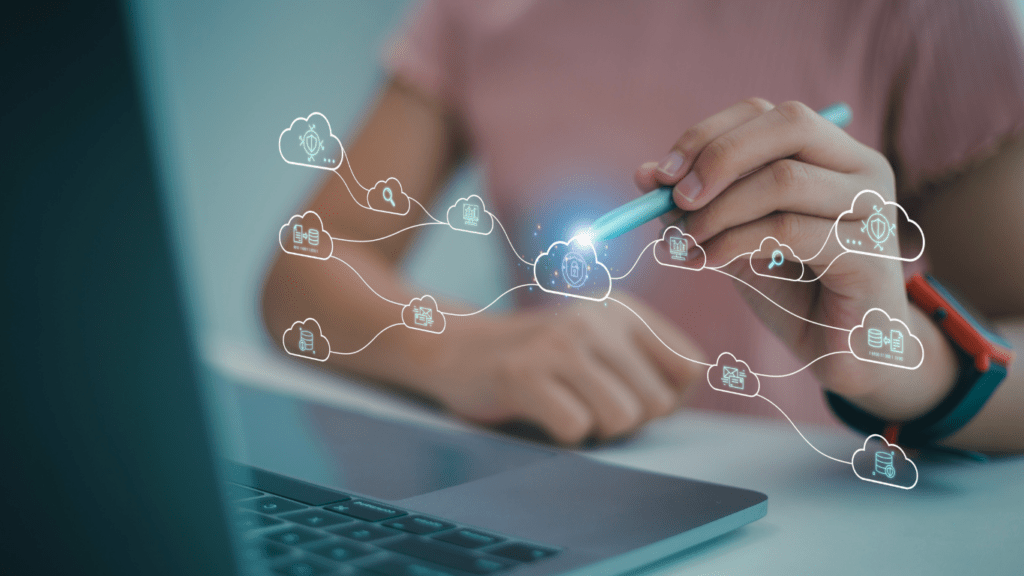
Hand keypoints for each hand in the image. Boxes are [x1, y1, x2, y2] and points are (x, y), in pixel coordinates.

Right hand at [416, 294, 705, 443]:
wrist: (457, 349)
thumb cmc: (540, 358)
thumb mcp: (598, 341)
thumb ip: (646, 362)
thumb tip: (680, 400)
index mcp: (623, 309)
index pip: (690, 368)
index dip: (667, 397)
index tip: (629, 393)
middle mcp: (596, 318)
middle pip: (658, 403)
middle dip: (628, 420)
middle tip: (588, 403)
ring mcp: (558, 344)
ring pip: (623, 418)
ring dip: (597, 429)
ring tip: (568, 406)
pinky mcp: (524, 374)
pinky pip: (577, 429)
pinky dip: (562, 434)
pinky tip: (540, 411)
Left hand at [635, 98, 957, 419]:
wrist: (838, 353)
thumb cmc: (792, 291)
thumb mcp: (734, 239)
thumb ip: (697, 206)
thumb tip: (645, 175)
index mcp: (832, 154)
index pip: (766, 113)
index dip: (708, 135)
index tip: (660, 177)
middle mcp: (862, 169)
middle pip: (787, 123)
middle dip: (718, 156)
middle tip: (675, 199)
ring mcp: (873, 208)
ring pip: (784, 179)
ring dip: (718, 210)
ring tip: (683, 243)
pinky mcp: (869, 254)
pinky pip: (789, 229)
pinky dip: (734, 242)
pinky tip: (706, 261)